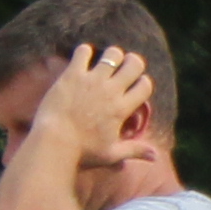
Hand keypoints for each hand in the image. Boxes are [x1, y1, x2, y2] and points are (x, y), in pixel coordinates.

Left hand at [41, 45, 156, 162]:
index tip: (136, 85)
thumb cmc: (82, 152)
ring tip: (106, 61)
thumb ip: (135, 151)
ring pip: (112, 54)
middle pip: (134, 64)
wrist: (54, 143)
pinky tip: (83, 58)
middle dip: (133, 62)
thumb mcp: (112, 154)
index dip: (143, 82)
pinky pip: (83, 52)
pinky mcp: (73, 75)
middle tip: (125, 66)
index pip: (145, 85)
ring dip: (112, 55)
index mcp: (122, 109)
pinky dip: (85, 52)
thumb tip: (156, 158)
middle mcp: (111, 91)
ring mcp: (92, 81)